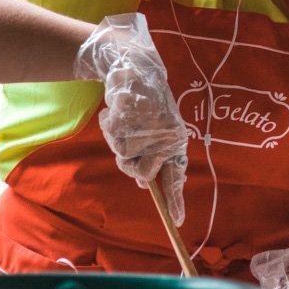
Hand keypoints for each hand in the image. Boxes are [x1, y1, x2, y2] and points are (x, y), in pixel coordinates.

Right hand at [74, 13, 188, 224]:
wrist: (134, 66)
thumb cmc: (145, 102)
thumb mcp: (154, 129)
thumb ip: (150, 155)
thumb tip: (143, 183)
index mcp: (176, 140)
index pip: (175, 177)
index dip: (175, 200)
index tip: (178, 222)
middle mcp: (167, 137)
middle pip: (140, 173)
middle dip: (130, 163)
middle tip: (130, 139)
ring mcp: (149, 129)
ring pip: (123, 155)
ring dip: (118, 139)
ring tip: (125, 119)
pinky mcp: (131, 118)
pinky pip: (112, 135)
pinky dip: (110, 124)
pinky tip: (117, 109)